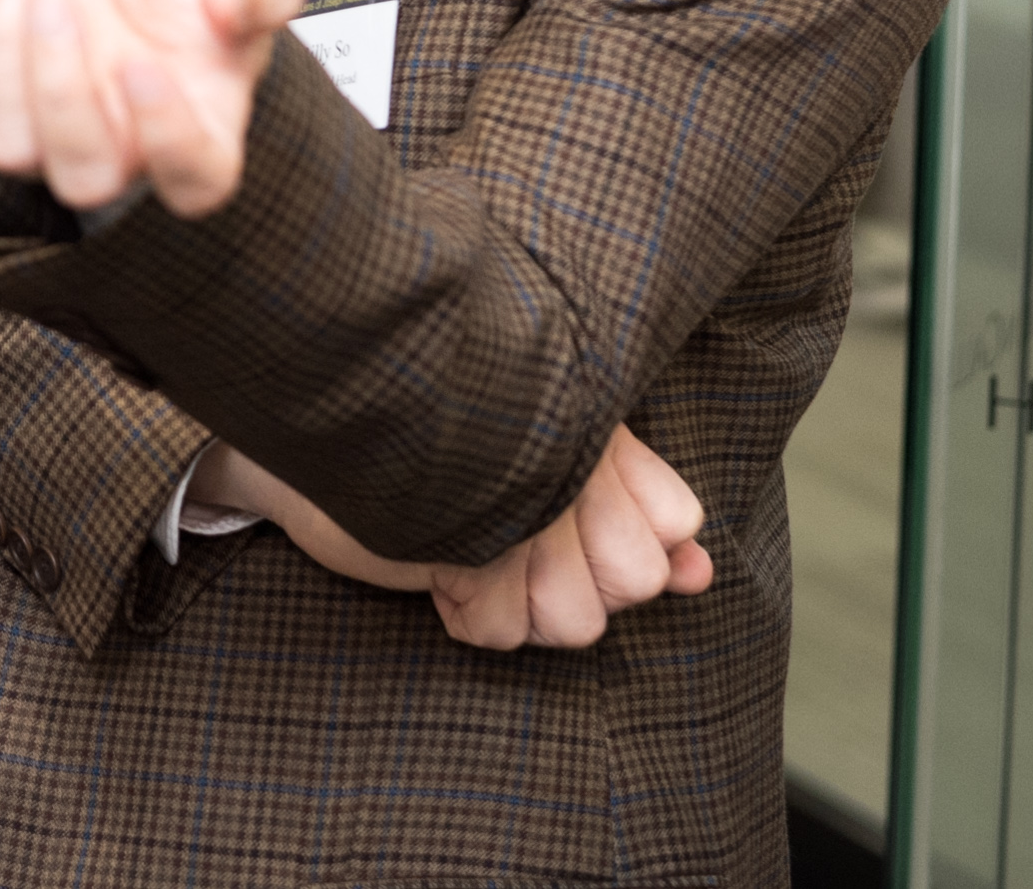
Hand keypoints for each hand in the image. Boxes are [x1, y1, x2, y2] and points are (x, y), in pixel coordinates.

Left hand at [0, 0, 307, 215]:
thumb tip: (237, 3)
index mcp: (203, 132)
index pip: (193, 180)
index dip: (165, 138)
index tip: (143, 64)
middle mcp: (122, 155)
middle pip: (81, 177)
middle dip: (59, 88)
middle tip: (57, 0)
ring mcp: (45, 141)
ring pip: (3, 145)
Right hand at [197, 427, 713, 651]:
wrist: (332, 400)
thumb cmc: (446, 438)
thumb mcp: (560, 470)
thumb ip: (639, 515)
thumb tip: (701, 576)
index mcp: (603, 428)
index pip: (677, 526)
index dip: (627, 542)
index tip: (567, 513)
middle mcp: (573, 462)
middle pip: (634, 584)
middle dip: (574, 582)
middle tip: (512, 536)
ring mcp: (519, 503)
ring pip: (577, 623)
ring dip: (517, 601)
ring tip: (473, 547)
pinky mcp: (461, 543)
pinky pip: (498, 632)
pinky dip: (466, 611)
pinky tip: (441, 562)